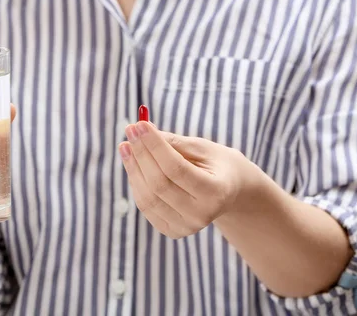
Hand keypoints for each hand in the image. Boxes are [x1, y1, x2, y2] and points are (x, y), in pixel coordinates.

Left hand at [119, 121, 257, 238]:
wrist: (230, 192)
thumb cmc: (216, 163)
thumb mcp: (202, 148)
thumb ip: (173, 142)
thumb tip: (141, 131)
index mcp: (216, 192)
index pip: (176, 168)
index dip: (154, 145)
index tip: (140, 124)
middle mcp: (201, 215)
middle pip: (159, 184)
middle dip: (140, 154)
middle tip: (130, 130)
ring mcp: (186, 227)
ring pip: (147, 197)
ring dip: (132, 168)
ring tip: (125, 145)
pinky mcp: (173, 231)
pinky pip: (145, 206)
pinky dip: (136, 183)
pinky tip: (132, 164)